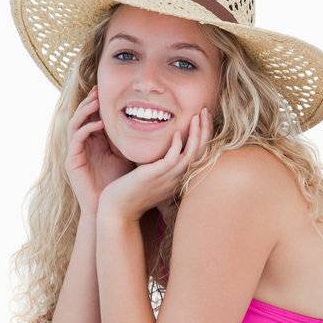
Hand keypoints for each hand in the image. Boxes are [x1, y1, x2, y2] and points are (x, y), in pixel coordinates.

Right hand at [65, 84, 134, 216]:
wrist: (109, 207)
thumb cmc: (121, 182)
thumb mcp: (128, 154)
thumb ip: (132, 138)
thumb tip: (155, 121)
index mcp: (95, 141)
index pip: (94, 116)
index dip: (100, 103)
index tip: (111, 90)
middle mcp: (83, 144)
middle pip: (82, 116)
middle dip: (90, 101)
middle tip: (99, 90)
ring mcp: (75, 152)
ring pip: (75, 124)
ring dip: (85, 111)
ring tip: (97, 102)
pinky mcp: (71, 161)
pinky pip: (75, 139)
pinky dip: (86, 129)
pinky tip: (98, 124)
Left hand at [97, 106, 212, 222]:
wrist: (117, 211)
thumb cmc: (130, 194)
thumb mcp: (150, 178)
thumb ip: (158, 165)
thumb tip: (159, 151)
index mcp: (178, 177)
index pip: (199, 153)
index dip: (203, 135)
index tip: (202, 119)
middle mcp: (178, 177)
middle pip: (201, 151)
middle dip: (205, 130)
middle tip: (205, 111)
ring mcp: (169, 177)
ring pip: (192, 153)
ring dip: (197, 133)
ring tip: (198, 116)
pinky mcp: (156, 175)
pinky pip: (173, 158)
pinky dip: (178, 144)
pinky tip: (177, 132)